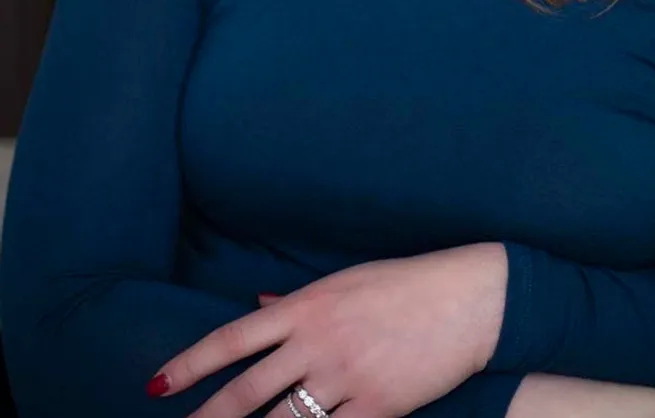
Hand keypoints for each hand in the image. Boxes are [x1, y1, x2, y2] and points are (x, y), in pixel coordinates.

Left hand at [147, 242, 507, 417]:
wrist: (467, 299)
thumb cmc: (405, 283)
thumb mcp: (347, 280)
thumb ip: (299, 300)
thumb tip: (260, 303)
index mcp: (308, 305)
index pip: (234, 338)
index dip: (191, 364)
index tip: (157, 385)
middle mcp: (318, 341)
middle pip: (246, 392)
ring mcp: (346, 377)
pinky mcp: (376, 407)